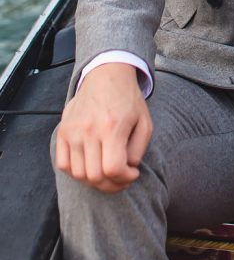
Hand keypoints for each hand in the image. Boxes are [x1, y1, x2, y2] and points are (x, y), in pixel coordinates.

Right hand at [55, 62, 152, 192]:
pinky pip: (63, 164)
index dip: (125, 179)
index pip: (112, 169)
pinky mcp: (63, 131)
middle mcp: (89, 130)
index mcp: (112, 127)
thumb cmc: (128, 99)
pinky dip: (76, 172)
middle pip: (94, 176)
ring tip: (107, 173)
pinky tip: (90, 165)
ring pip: (78, 174)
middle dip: (111, 185)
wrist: (107, 75)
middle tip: (121, 178)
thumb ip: (138, 150)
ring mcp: (73, 132)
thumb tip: (127, 169)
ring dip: (94, 181)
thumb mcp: (144, 122)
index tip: (133, 173)